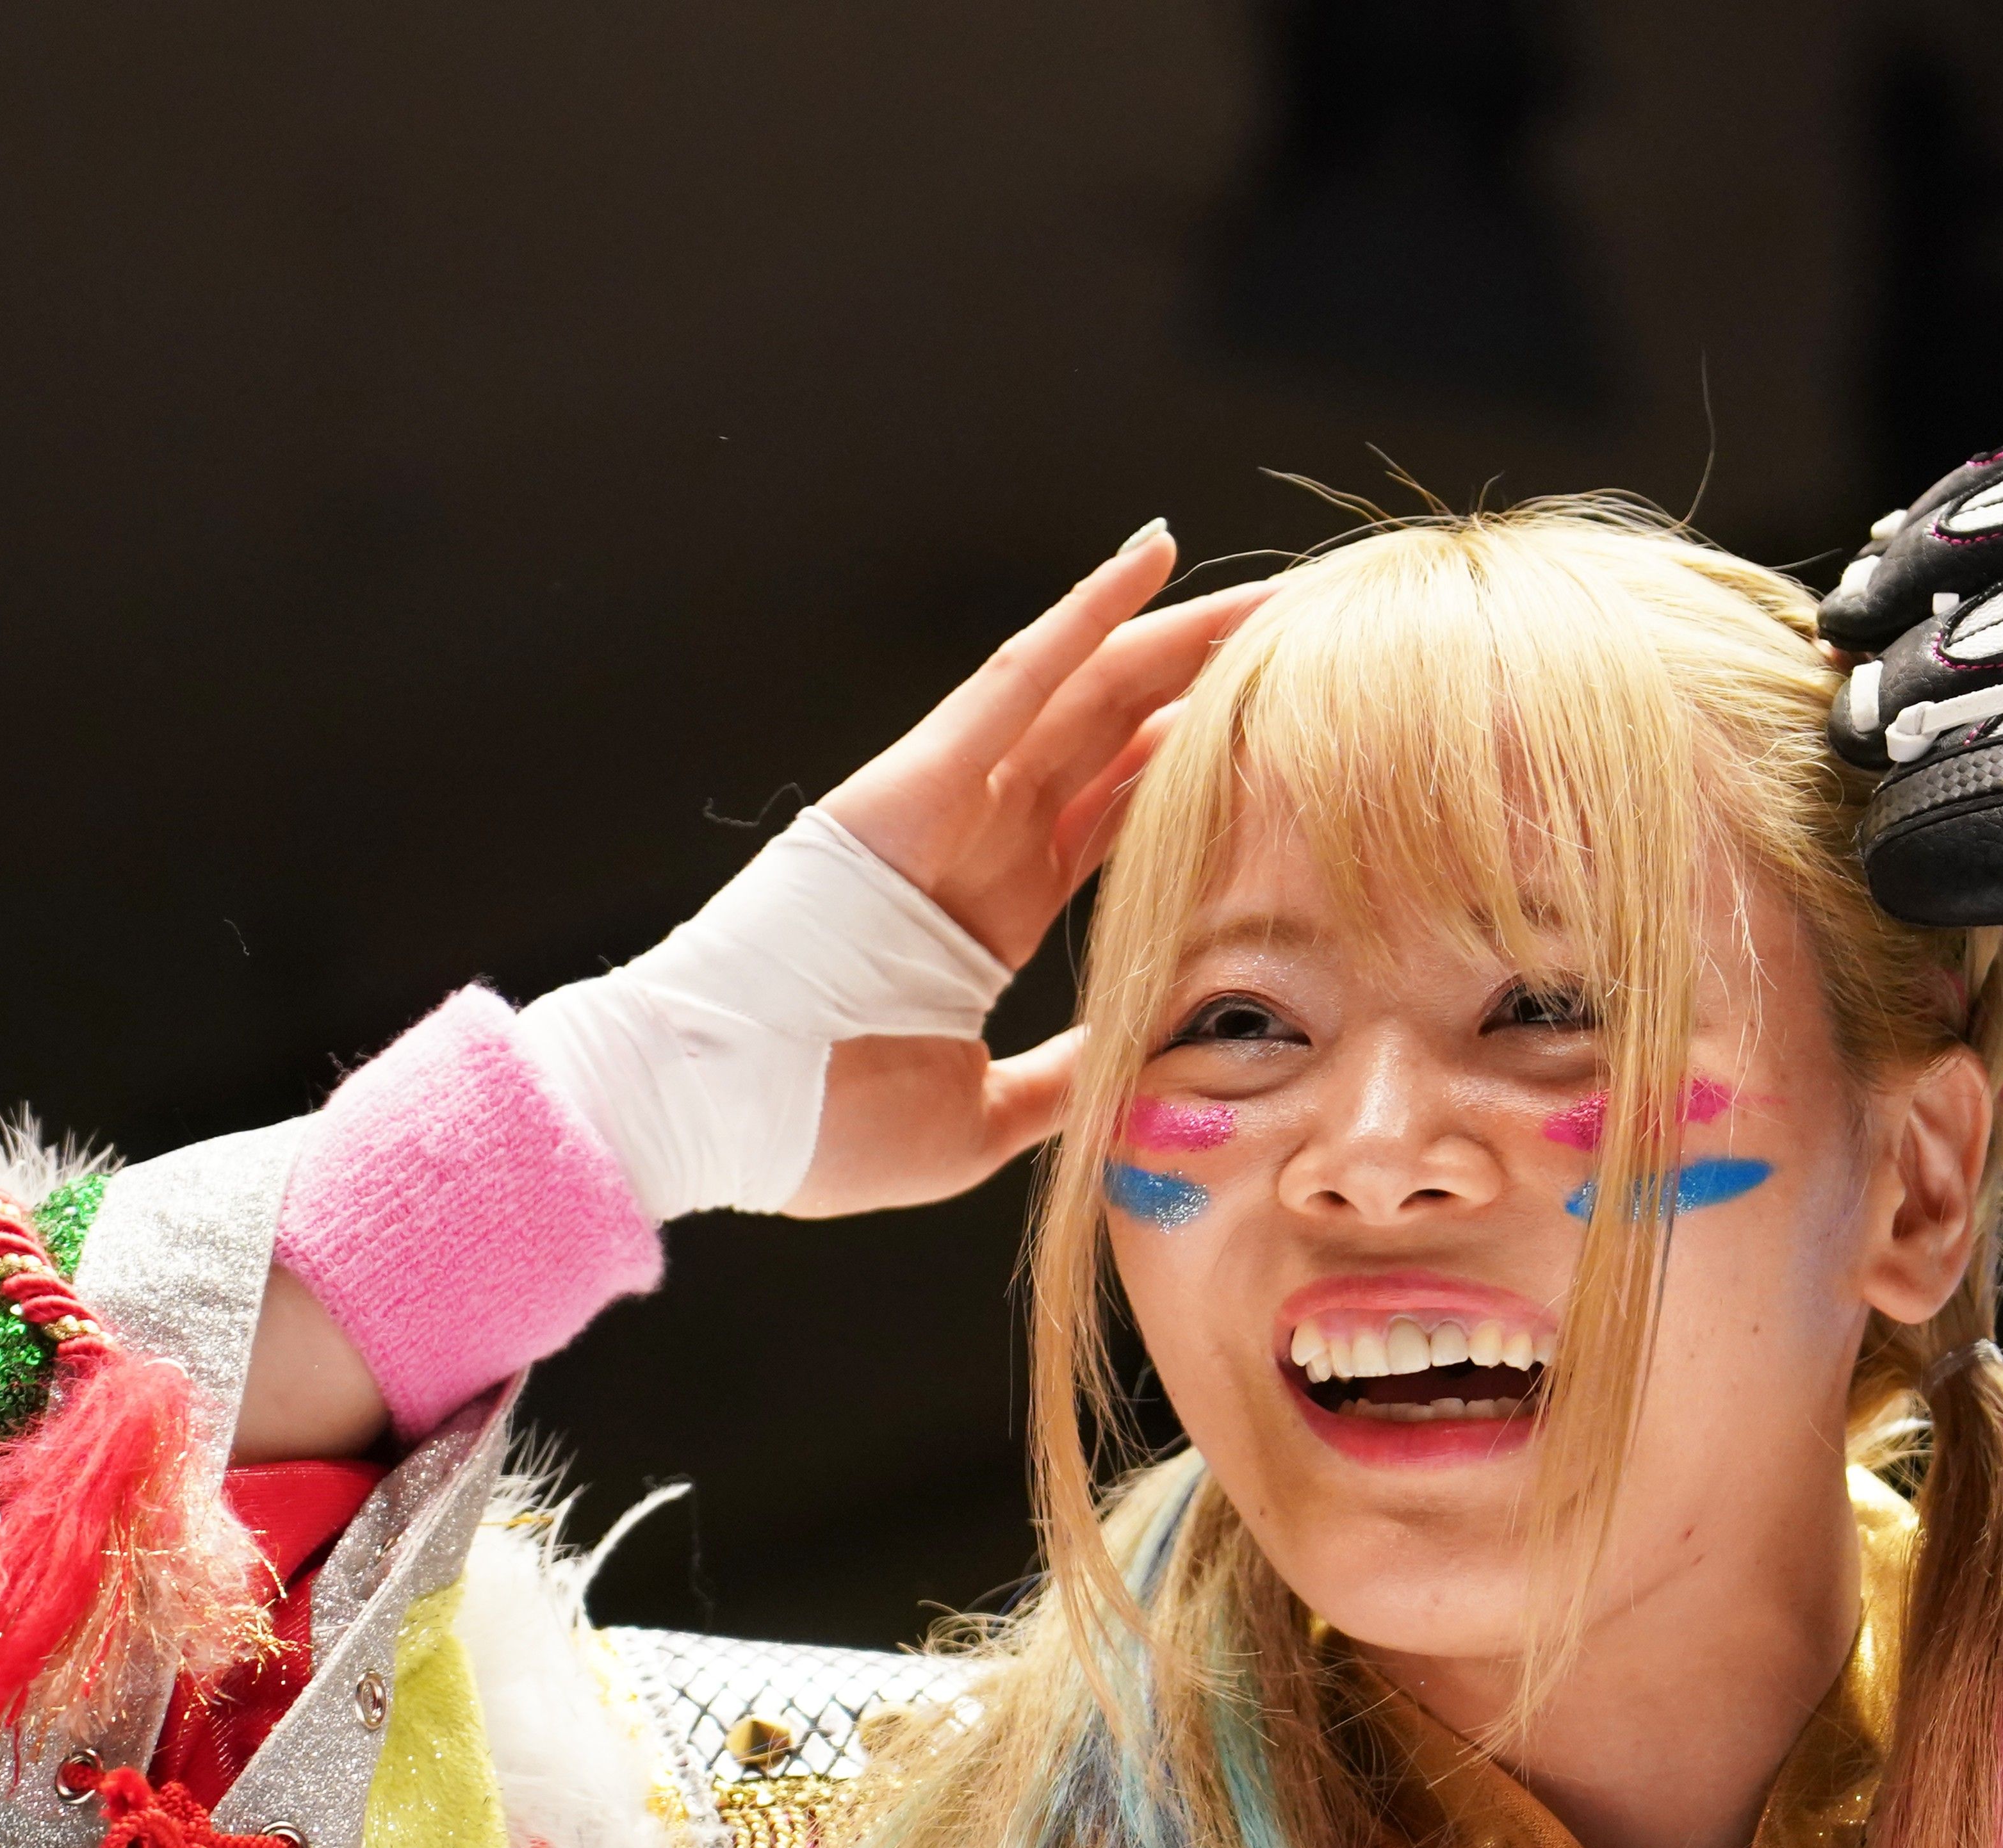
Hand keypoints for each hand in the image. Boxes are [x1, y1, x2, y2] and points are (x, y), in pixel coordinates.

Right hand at [776, 528, 1272, 1216]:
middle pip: (1111, 746)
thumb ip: (1059, 1080)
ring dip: (1172, 642)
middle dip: (1201, 692)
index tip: (1271, 746)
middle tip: (1298, 648)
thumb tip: (1141, 1063)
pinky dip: (1085, 617)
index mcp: (980, 920)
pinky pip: (1018, 679)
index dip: (1184, 778)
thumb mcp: (977, 1119)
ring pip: (1085, 697)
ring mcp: (942, 804)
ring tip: (1264, 597)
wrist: (704, 1115)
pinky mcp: (915, 779)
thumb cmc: (812, 1130)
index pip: (1106, 825)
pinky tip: (1151, 562)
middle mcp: (970, 846)